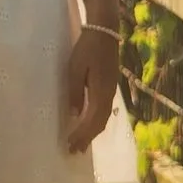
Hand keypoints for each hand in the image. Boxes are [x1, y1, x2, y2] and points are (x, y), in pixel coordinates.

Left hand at [60, 23, 119, 153]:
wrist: (104, 30)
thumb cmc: (87, 48)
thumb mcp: (75, 69)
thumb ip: (75, 92)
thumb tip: (74, 115)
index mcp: (101, 92)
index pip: (93, 120)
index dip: (82, 135)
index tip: (71, 146)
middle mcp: (109, 94)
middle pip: (100, 122)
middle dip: (87, 138)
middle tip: (75, 151)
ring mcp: (111, 90)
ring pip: (103, 117)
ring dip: (92, 131)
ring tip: (81, 143)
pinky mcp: (109, 85)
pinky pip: (103, 109)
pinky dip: (96, 121)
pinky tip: (88, 122)